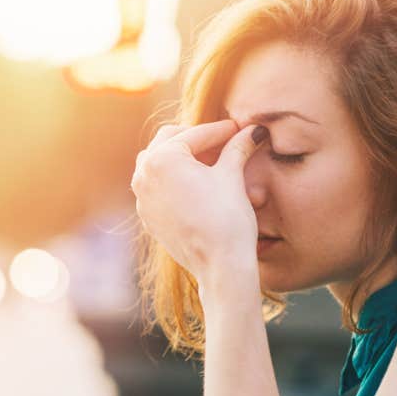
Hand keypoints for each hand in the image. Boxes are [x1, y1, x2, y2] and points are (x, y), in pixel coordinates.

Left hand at [130, 119, 267, 282]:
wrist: (219, 266)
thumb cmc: (226, 218)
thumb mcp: (232, 176)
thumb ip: (238, 148)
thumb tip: (254, 131)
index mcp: (162, 159)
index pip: (195, 135)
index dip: (222, 131)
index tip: (240, 129)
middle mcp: (143, 175)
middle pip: (170, 141)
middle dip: (198, 139)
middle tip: (224, 142)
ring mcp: (142, 198)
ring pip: (158, 162)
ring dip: (182, 157)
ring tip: (211, 161)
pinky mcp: (147, 217)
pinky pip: (157, 187)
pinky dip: (174, 179)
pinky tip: (198, 183)